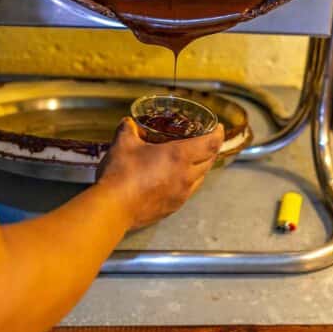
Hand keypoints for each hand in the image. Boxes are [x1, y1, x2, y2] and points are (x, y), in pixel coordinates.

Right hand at [97, 118, 224, 228]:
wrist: (113, 209)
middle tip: (206, 140)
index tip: (218, 127)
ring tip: (193, 159)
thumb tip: (129, 122)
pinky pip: (188, 192)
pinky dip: (189, 182)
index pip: (210, 143)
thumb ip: (128, 128)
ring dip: (201, 167)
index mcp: (179, 157)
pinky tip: (176, 179)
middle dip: (211, 149)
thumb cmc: (121, 173)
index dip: (217, 133)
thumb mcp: (123, 143)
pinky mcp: (172, 208)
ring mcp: (181, 195)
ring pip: (200, 178)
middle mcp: (186, 177)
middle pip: (210, 161)